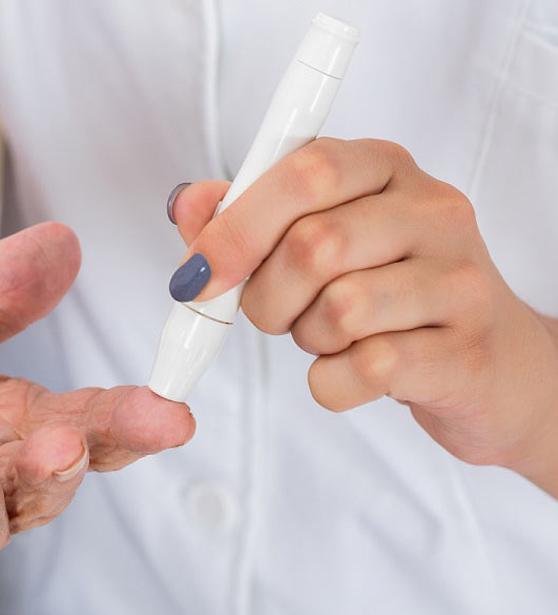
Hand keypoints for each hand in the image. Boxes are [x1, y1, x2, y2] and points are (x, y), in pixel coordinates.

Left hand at [168, 138, 557, 489]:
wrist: (489, 364)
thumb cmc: (388, 293)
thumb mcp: (319, 239)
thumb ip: (247, 219)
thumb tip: (188, 206)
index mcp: (386, 168)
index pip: (306, 170)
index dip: (237, 226)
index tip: (198, 273)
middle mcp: (434, 211)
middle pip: (314, 245)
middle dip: (266, 296)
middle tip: (274, 313)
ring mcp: (459, 280)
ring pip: (339, 310)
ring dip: (307, 338)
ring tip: (330, 336)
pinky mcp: (466, 351)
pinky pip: (365, 370)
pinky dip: (333, 382)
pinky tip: (354, 372)